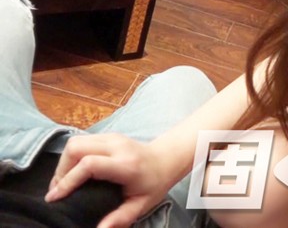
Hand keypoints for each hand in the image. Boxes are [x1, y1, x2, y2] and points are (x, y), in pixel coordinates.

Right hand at [45, 133, 172, 227]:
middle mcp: (117, 146)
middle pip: (76, 148)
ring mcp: (112, 137)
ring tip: (63, 182)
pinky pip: (81, 141)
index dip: (68, 180)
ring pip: (75, 142)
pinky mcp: (108, 135)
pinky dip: (71, 156)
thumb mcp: (141, 205)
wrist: (167, 159)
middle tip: (58, 191)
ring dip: (63, 162)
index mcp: (126, 164)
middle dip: (61, 170)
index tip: (55, 197)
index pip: (89, 164)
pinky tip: (72, 171)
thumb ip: (120, 218)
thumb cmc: (154, 183)